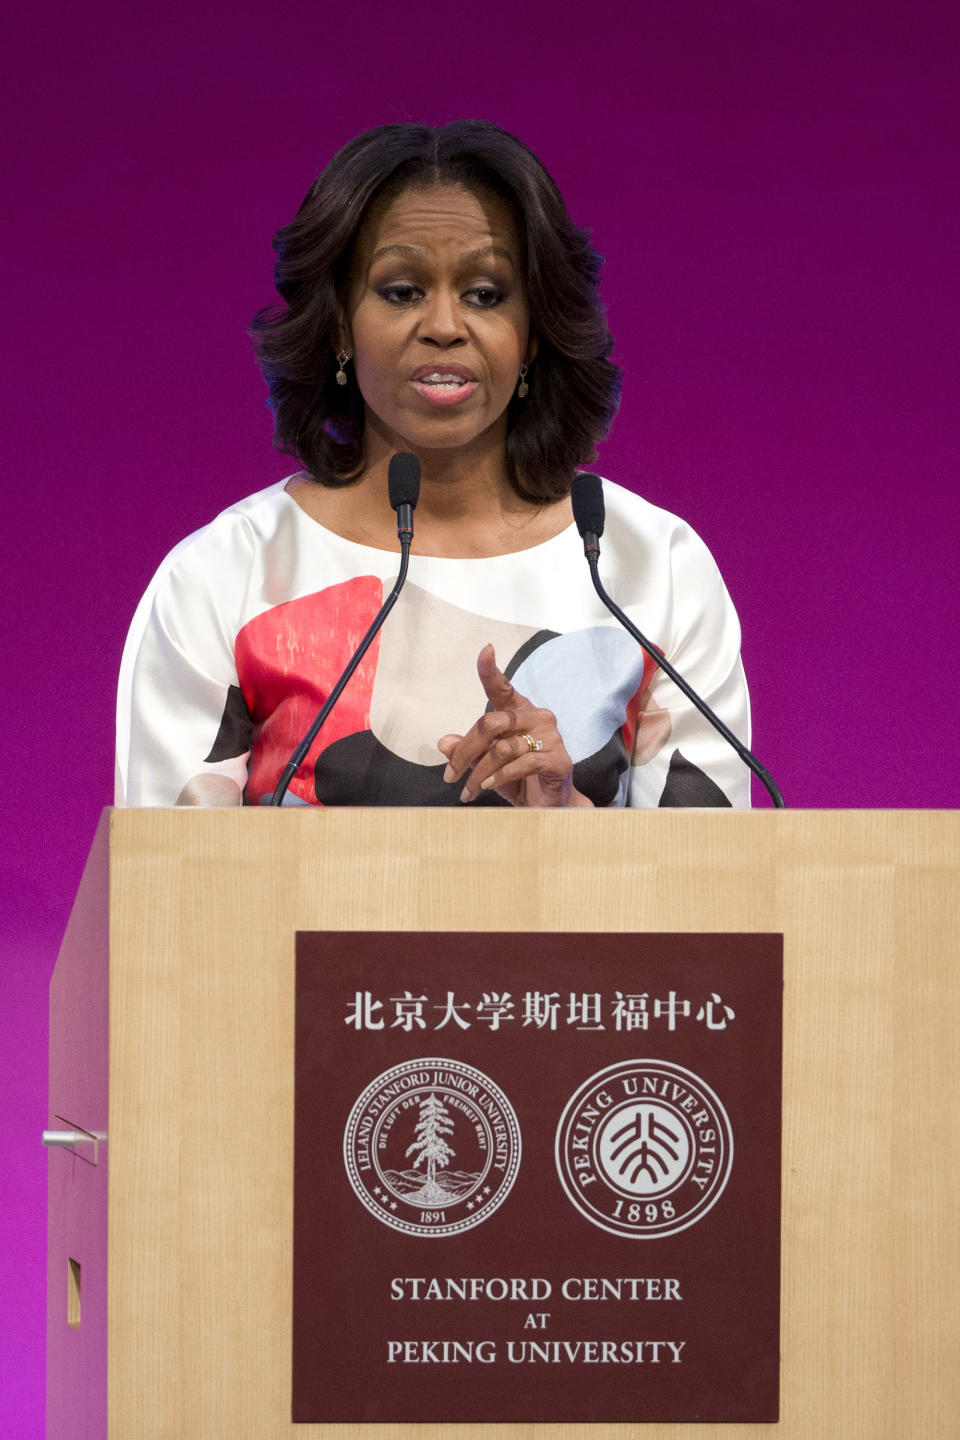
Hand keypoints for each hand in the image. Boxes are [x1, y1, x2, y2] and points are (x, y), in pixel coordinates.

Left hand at [437, 644, 592, 807]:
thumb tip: (443, 742)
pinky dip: (500, 777)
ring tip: (468, 791)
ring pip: (503, 749)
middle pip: (491, 723)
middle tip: (449, 775)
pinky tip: (488, 787)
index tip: (485, 650)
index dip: (491, 670)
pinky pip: (522, 763)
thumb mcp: (485, 765)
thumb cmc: (516, 780)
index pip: (503, 688)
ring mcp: (552, 737)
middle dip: (465, 751)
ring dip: (479, 773)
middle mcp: (537, 717)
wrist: (546, 808)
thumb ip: (467, 750)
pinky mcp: (559, 760)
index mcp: (519, 712)